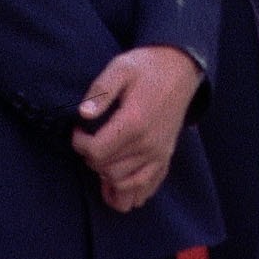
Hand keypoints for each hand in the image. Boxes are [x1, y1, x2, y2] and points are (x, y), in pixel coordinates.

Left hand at [70, 46, 201, 212]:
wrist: (180, 69)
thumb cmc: (146, 67)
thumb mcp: (120, 68)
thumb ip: (100, 91)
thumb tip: (83, 114)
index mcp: (134, 122)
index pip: (97, 152)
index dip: (79, 144)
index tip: (79, 130)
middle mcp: (148, 144)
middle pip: (107, 170)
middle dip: (91, 158)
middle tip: (90, 140)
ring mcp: (159, 154)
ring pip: (124, 184)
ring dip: (106, 176)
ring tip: (101, 158)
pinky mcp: (165, 158)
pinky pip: (146, 188)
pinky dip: (129, 191)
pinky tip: (116, 184)